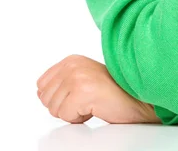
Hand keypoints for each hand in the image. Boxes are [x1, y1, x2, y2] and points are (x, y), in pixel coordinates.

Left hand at [36, 54, 160, 123]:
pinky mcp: (82, 91)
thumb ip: (60, 82)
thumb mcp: (83, 79)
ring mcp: (76, 76)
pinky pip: (66, 116)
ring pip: (54, 110)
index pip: (41, 86)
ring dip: (74, 113)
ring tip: (93, 102)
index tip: (79, 95)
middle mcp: (72, 64)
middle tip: (88, 100)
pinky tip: (96, 107)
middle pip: (45, 99)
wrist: (138, 98)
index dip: (59, 97)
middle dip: (65, 106)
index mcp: (71, 59)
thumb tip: (39, 92)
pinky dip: (81, 118)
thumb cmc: (114, 91)